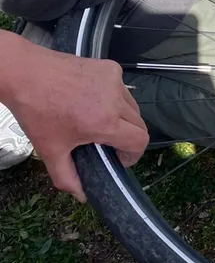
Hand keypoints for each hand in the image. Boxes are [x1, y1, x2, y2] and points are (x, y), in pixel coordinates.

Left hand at [0, 38, 148, 200]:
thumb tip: (82, 195)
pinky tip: (94, 100)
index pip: (140, 141)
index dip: (133, 154)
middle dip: (128, 137)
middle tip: (108, 142)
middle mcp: (115, 100)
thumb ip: (67, 177)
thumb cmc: (36, 110)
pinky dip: (114, 98)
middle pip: (140, 124)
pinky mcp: (110, 67)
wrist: (25, 73)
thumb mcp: (50, 150)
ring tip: (99, 121)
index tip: (119, 158)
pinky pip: (122, 89)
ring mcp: (114, 81)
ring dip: (123, 117)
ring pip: (133, 106)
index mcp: (104, 122)